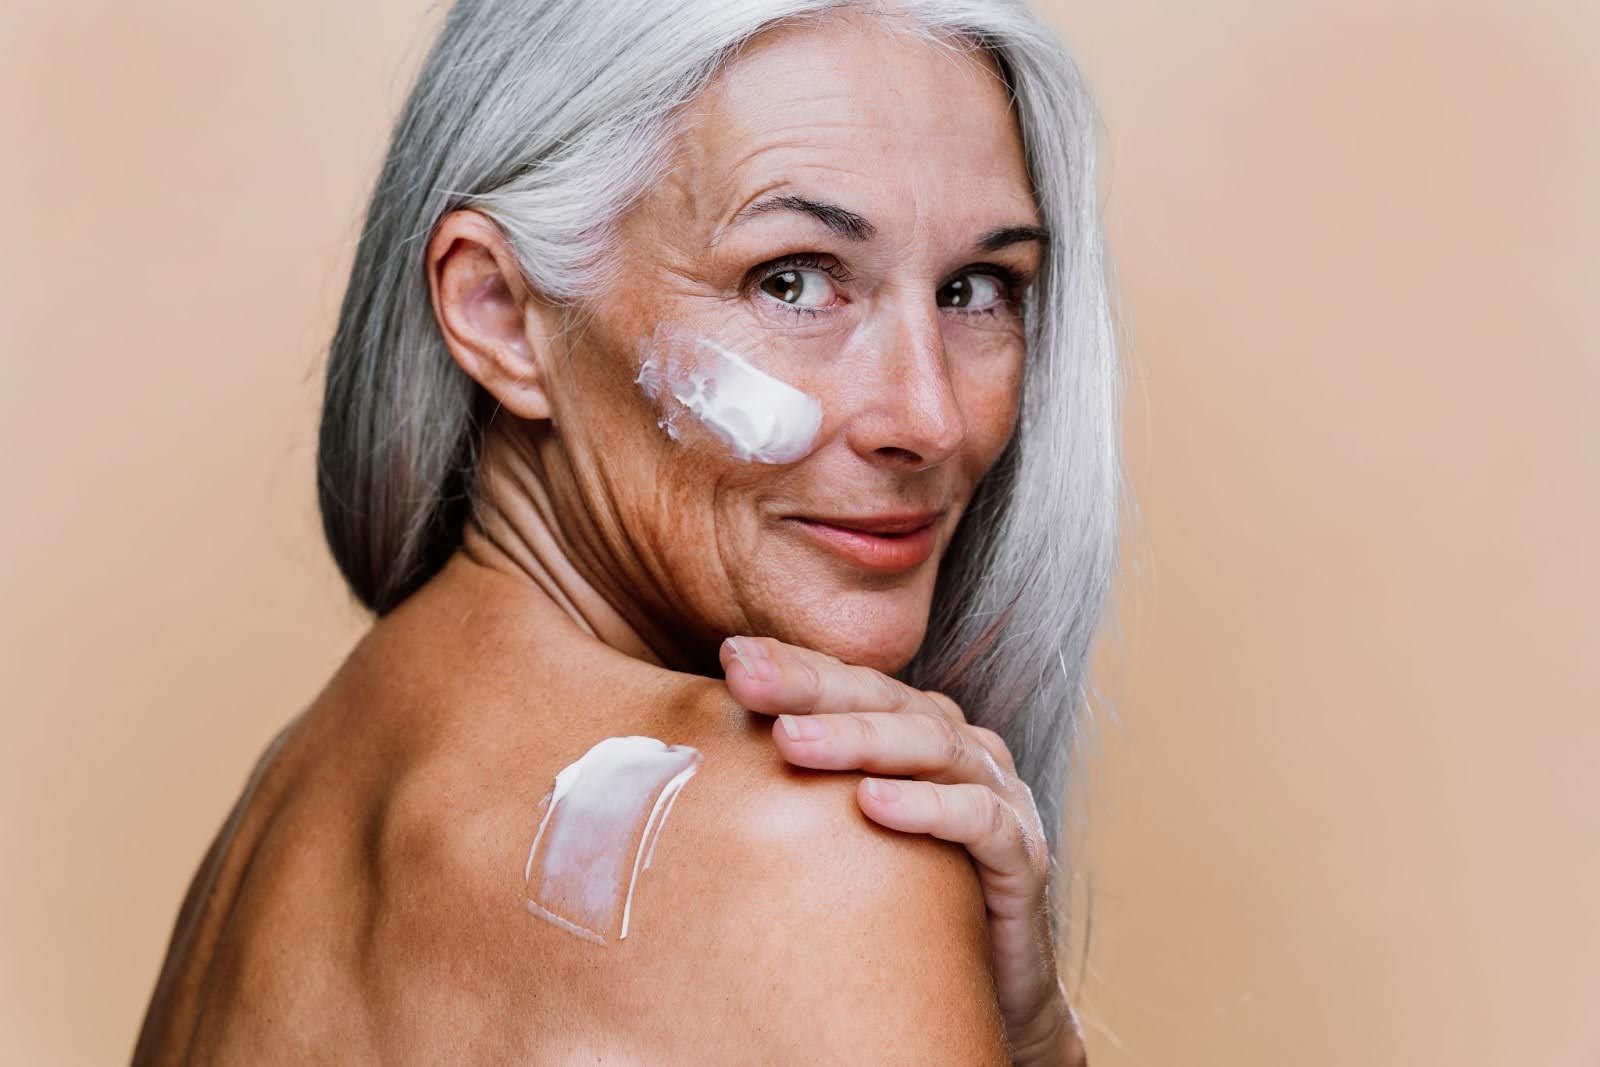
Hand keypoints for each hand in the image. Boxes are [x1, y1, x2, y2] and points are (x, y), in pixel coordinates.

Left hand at [719, 635, 1087, 1066]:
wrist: (989, 986)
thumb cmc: (899, 900)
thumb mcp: (840, 836)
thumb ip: (793, 788)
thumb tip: (689, 761)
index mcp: (914, 730)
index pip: (850, 682)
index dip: (794, 664)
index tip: (732, 656)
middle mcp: (958, 749)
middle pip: (885, 699)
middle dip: (812, 687)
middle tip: (747, 679)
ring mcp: (997, 795)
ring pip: (931, 745)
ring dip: (860, 739)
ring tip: (791, 740)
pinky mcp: (1022, 856)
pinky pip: (979, 820)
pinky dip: (928, 807)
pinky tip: (873, 804)